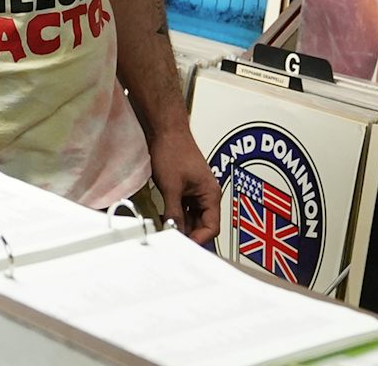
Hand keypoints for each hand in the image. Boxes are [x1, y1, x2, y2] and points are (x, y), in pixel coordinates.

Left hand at [148, 126, 220, 244]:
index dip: (198, 239)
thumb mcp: (172, 187)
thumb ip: (174, 213)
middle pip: (202, 225)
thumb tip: (173, 232)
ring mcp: (196, 192)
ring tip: (167, 234)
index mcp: (211, 194)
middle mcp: (206, 195)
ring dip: (181, 227)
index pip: (212, 227)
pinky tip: (165, 222)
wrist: (166, 130)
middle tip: (173, 244)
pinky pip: (183, 210)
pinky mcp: (185, 190)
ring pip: (191, 219)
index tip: (184, 247)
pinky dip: (175, 217)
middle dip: (189, 235)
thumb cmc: (174, 150)